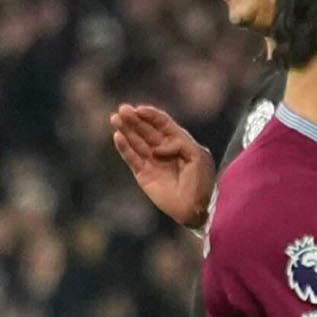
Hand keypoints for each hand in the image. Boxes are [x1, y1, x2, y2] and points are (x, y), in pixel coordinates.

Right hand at [110, 104, 216, 227]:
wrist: (196, 208)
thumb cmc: (201, 181)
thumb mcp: (198, 156)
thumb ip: (179, 144)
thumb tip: (157, 148)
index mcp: (180, 143)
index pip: (163, 125)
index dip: (151, 116)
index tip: (139, 109)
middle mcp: (164, 151)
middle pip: (146, 131)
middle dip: (135, 119)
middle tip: (122, 110)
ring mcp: (153, 162)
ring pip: (136, 142)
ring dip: (126, 130)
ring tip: (115, 118)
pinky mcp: (143, 175)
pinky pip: (131, 158)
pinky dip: (125, 148)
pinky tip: (118, 136)